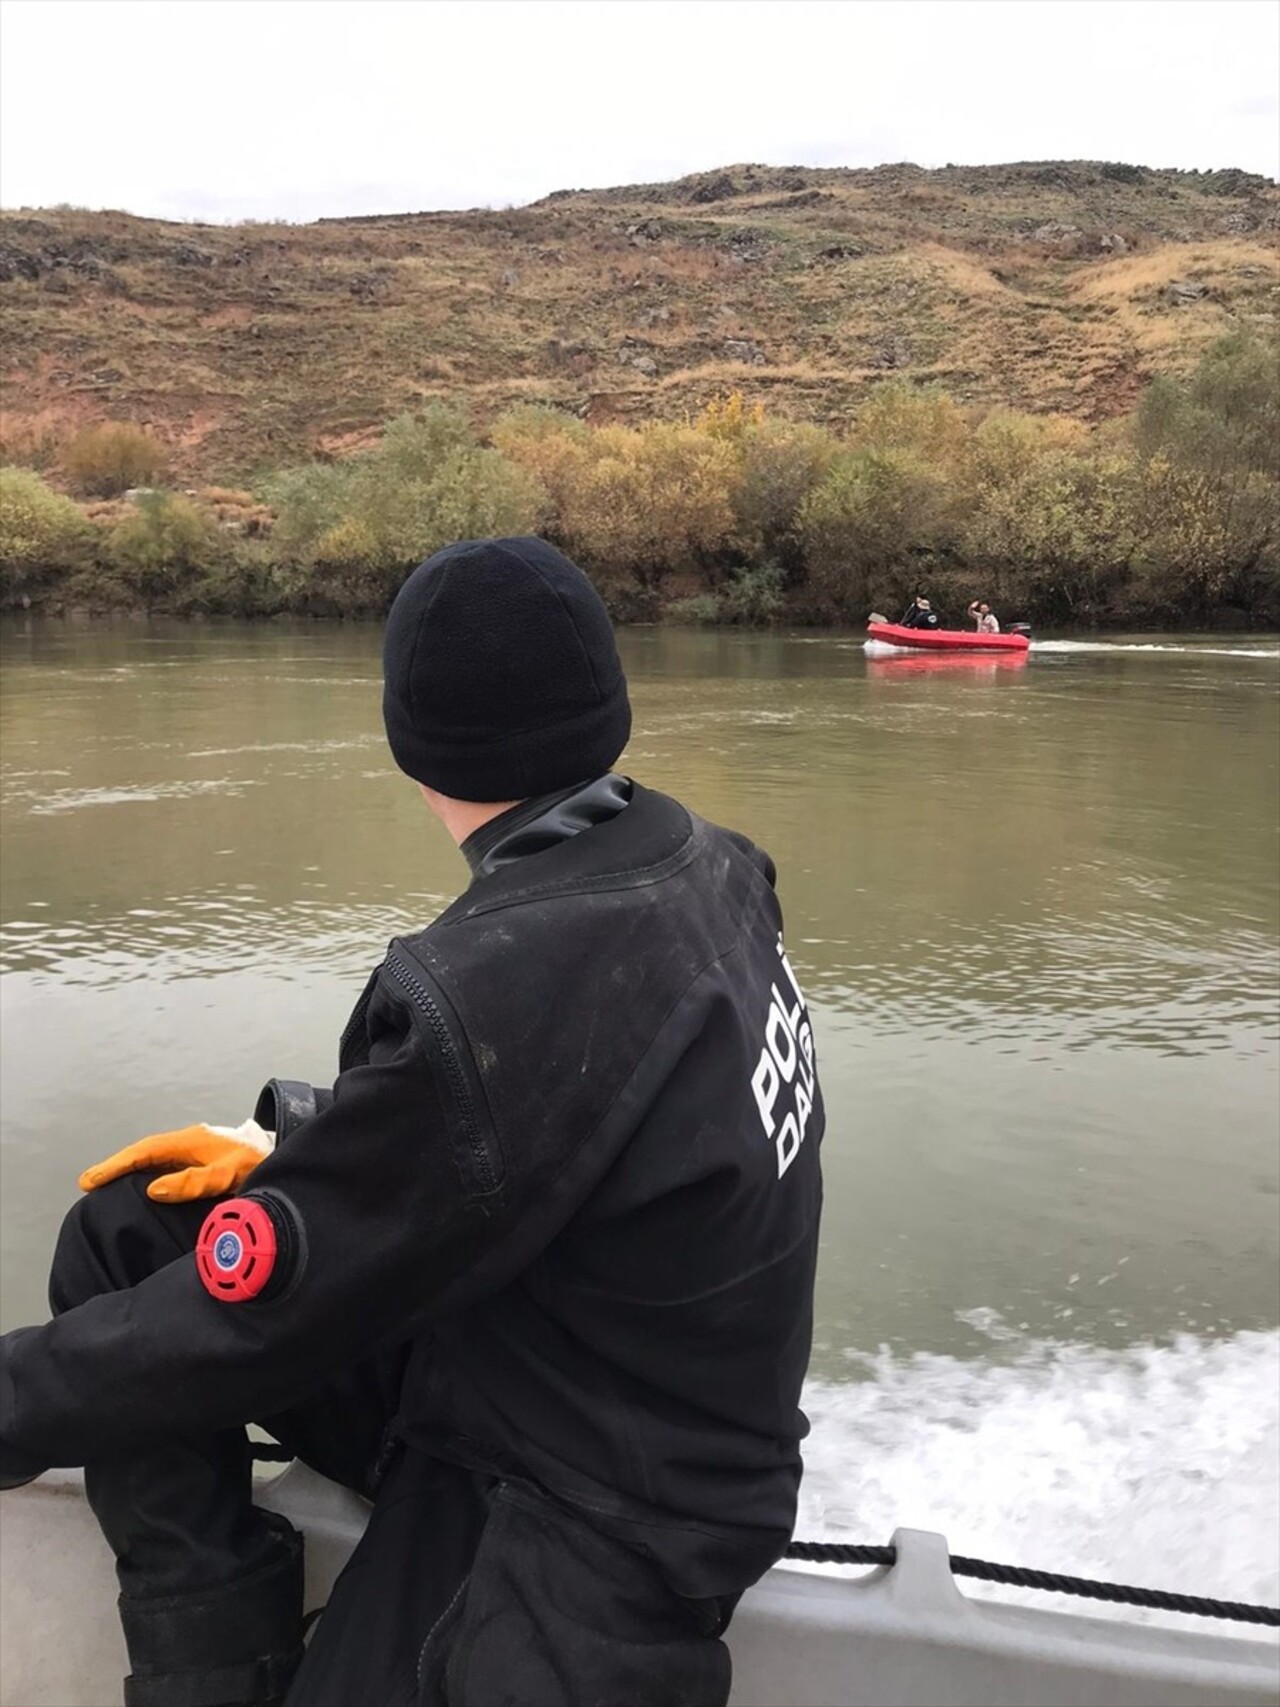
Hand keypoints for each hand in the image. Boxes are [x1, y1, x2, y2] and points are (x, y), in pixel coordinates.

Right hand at [78, 1120, 274, 1203]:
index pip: (145, 1151)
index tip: (90, 1181)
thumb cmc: (261, 1164)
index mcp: (192, 1141)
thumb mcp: (230, 1174)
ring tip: (107, 1188)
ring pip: (157, 1159)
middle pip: (146, 1153)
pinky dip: (150, 1175)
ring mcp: (199, 1151)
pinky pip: (169, 1166)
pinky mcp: (206, 1162)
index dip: (116, 1165)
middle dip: (118, 1167)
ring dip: (132, 1171)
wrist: (289, 1157)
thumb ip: (195, 1182)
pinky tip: (144, 1189)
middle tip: (89, 1185)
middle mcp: (192, 1142)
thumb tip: (153, 1189)